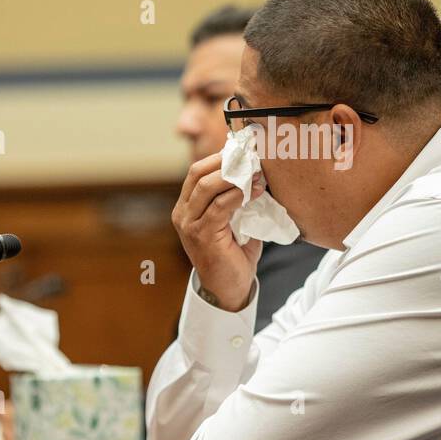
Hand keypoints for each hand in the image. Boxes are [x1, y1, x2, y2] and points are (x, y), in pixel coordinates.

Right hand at [171, 152, 262, 311]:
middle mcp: (182, 213)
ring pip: (207, 187)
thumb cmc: (234, 253)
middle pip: (197, 172)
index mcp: (187, 206)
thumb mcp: (234, 220)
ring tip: (257, 173)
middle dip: (226, 161)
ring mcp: (189, 225)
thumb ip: (237, 198)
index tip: (245, 150)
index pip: (197, 170)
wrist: (229, 288)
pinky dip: (238, 195)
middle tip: (252, 157)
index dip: (219, 157)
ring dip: (235, 176)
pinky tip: (255, 191)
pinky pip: (219, 207)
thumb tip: (257, 171)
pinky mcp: (201, 236)